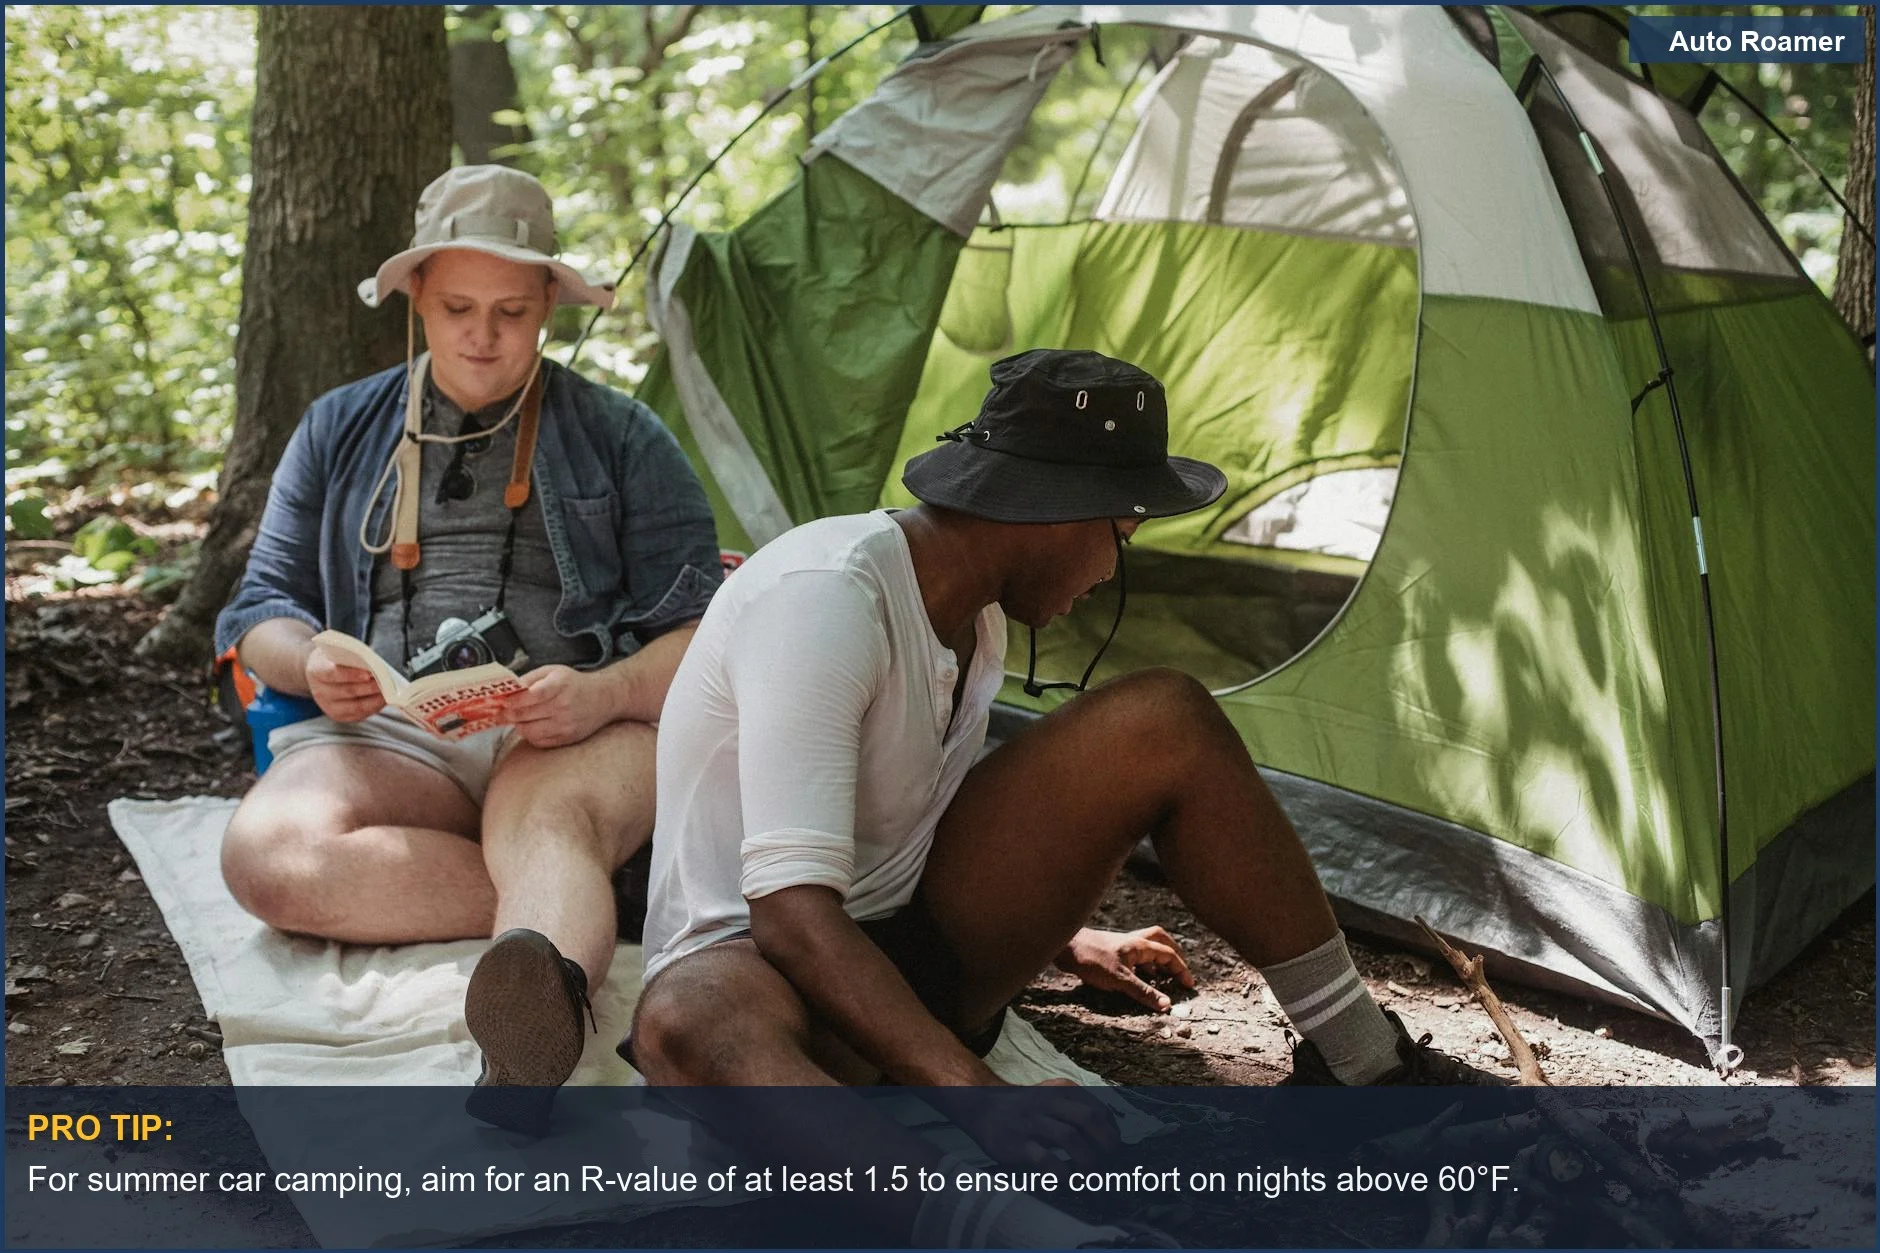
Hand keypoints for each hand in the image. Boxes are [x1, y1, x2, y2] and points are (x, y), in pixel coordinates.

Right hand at [304, 643, 384, 722]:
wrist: (321, 673)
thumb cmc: (334, 659)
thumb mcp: (338, 651)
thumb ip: (353, 655)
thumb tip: (375, 663)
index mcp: (316, 670)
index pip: (333, 673)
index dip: (351, 674)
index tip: (368, 674)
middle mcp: (319, 691)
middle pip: (348, 691)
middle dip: (370, 687)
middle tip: (387, 682)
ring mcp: (328, 706)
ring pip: (355, 706)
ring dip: (374, 699)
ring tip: (389, 691)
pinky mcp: (338, 716)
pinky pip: (358, 714)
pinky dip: (373, 707)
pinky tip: (384, 700)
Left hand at [500, 664, 613, 746]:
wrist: (603, 698)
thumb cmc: (574, 684)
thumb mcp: (553, 671)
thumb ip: (530, 678)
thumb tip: (508, 689)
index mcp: (560, 685)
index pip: (531, 695)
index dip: (513, 700)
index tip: (503, 702)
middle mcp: (564, 706)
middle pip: (526, 715)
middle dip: (509, 714)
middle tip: (501, 712)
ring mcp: (566, 724)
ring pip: (529, 731)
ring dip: (518, 725)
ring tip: (517, 719)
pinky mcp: (567, 738)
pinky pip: (539, 741)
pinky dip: (530, 734)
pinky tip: (532, 726)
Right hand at [949, 1080, 1120, 1168]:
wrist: (981, 1106)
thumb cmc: (1024, 1108)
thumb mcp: (1050, 1096)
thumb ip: (1074, 1108)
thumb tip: (1107, 1134)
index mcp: (1061, 1091)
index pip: (1098, 1109)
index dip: (1111, 1132)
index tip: (1113, 1150)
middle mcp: (1049, 1103)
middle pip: (1088, 1119)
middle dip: (1105, 1143)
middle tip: (1109, 1163)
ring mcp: (1032, 1122)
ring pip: (1069, 1138)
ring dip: (1086, 1161)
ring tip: (1091, 1178)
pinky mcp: (1017, 1143)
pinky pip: (1044, 1159)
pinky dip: (1060, 1172)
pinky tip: (1066, 1181)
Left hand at [1055, 926, 1194, 1012]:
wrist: (1064, 947)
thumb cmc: (1092, 959)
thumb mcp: (1120, 979)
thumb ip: (1144, 992)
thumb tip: (1167, 1005)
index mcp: (1140, 945)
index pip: (1169, 955)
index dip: (1181, 970)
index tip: (1189, 985)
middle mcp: (1133, 942)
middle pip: (1160, 941)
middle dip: (1173, 953)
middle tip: (1179, 969)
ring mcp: (1121, 946)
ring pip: (1146, 948)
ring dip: (1156, 959)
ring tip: (1162, 975)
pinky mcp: (1110, 952)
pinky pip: (1132, 956)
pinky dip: (1140, 965)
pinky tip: (1137, 977)